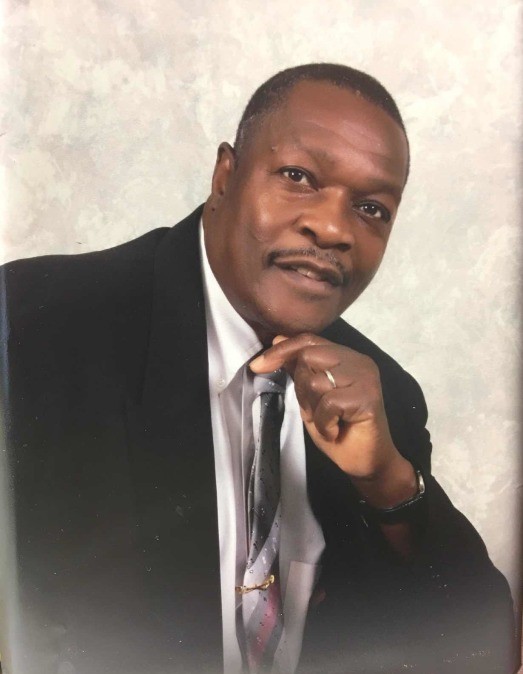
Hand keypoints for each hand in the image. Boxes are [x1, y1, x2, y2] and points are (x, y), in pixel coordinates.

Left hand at [250, 333, 416, 508]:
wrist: (366, 462)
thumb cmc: (339, 429)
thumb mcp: (310, 395)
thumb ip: (298, 368)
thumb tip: (277, 339)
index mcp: (346, 357)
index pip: (308, 340)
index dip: (281, 350)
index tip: (257, 366)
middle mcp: (359, 361)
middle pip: (309, 356)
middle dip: (301, 387)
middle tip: (313, 410)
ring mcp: (365, 377)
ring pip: (316, 381)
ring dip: (313, 408)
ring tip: (328, 421)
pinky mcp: (368, 397)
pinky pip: (329, 403)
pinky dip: (325, 422)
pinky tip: (335, 430)